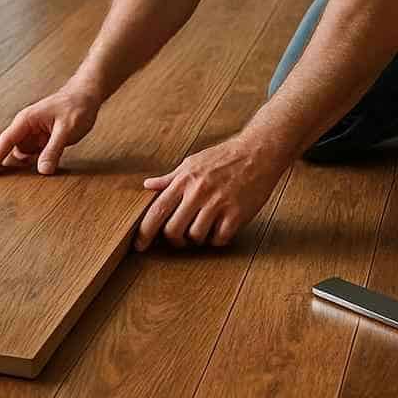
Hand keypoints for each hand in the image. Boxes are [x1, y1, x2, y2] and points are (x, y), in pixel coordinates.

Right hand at [0, 84, 101, 176]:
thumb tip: (43, 170)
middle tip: (4, 185)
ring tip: (26, 181)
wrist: (87, 96)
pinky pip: (35, 155)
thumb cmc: (76, 106)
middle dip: (8, 166)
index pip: (6, 140)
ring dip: (26, 167)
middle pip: (12, 150)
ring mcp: (35, 134)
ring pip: (24, 155)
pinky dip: (37, 163)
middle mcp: (27, 127)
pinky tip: (43, 169)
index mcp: (27, 120)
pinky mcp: (44, 140)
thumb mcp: (66, 129)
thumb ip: (54, 149)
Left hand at [135, 131, 288, 250]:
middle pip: (173, 230)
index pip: (157, 211)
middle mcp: (198, 192)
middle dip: (174, 239)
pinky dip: (217, 239)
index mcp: (184, 180)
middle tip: (180, 238)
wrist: (258, 152)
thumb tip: (148, 185)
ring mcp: (218, 204)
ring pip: (196, 237)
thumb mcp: (193, 162)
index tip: (139, 245)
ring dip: (198, 238)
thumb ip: (170, 178)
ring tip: (204, 228)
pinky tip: (220, 228)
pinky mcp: (237, 214)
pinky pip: (219, 239)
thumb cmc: (224, 157)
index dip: (144, 232)